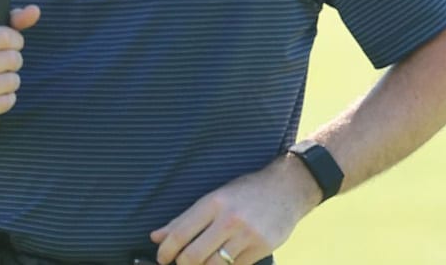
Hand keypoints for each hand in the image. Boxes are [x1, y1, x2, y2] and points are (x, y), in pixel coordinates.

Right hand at [0, 5, 39, 123]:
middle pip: (11, 59)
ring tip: (1, 78)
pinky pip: (6, 102)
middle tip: (6, 63)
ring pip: (11, 81)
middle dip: (15, 60)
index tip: (12, 43)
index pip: (5, 37)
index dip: (16, 40)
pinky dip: (8, 98)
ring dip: (12, 80)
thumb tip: (34, 11)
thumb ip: (15, 20)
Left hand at [150, 155, 319, 264]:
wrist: (288, 188)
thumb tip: (156, 237)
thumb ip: (185, 218)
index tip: (163, 257)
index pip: (180, 233)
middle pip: (193, 256)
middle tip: (182, 262)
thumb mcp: (216, 196)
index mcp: (214, 202)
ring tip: (203, 261)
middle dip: (182, 263)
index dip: (165, 251)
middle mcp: (230, 218)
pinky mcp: (261, 247)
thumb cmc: (247, 191)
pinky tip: (224, 259)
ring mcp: (247, 235)